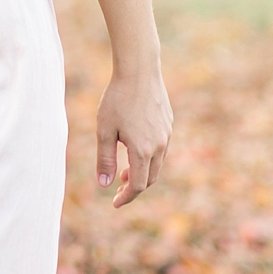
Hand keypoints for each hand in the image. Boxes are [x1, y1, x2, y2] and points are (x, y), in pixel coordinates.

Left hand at [96, 68, 172, 207]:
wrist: (139, 70)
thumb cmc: (117, 98)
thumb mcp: (105, 129)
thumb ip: (105, 159)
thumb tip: (104, 184)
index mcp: (143, 150)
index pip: (138, 185)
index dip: (126, 197)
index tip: (115, 203)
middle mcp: (159, 146)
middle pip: (150, 178)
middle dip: (135, 187)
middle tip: (119, 187)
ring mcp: (166, 134)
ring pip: (157, 163)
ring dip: (142, 171)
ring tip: (125, 169)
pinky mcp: (168, 123)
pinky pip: (161, 147)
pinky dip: (149, 156)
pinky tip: (135, 146)